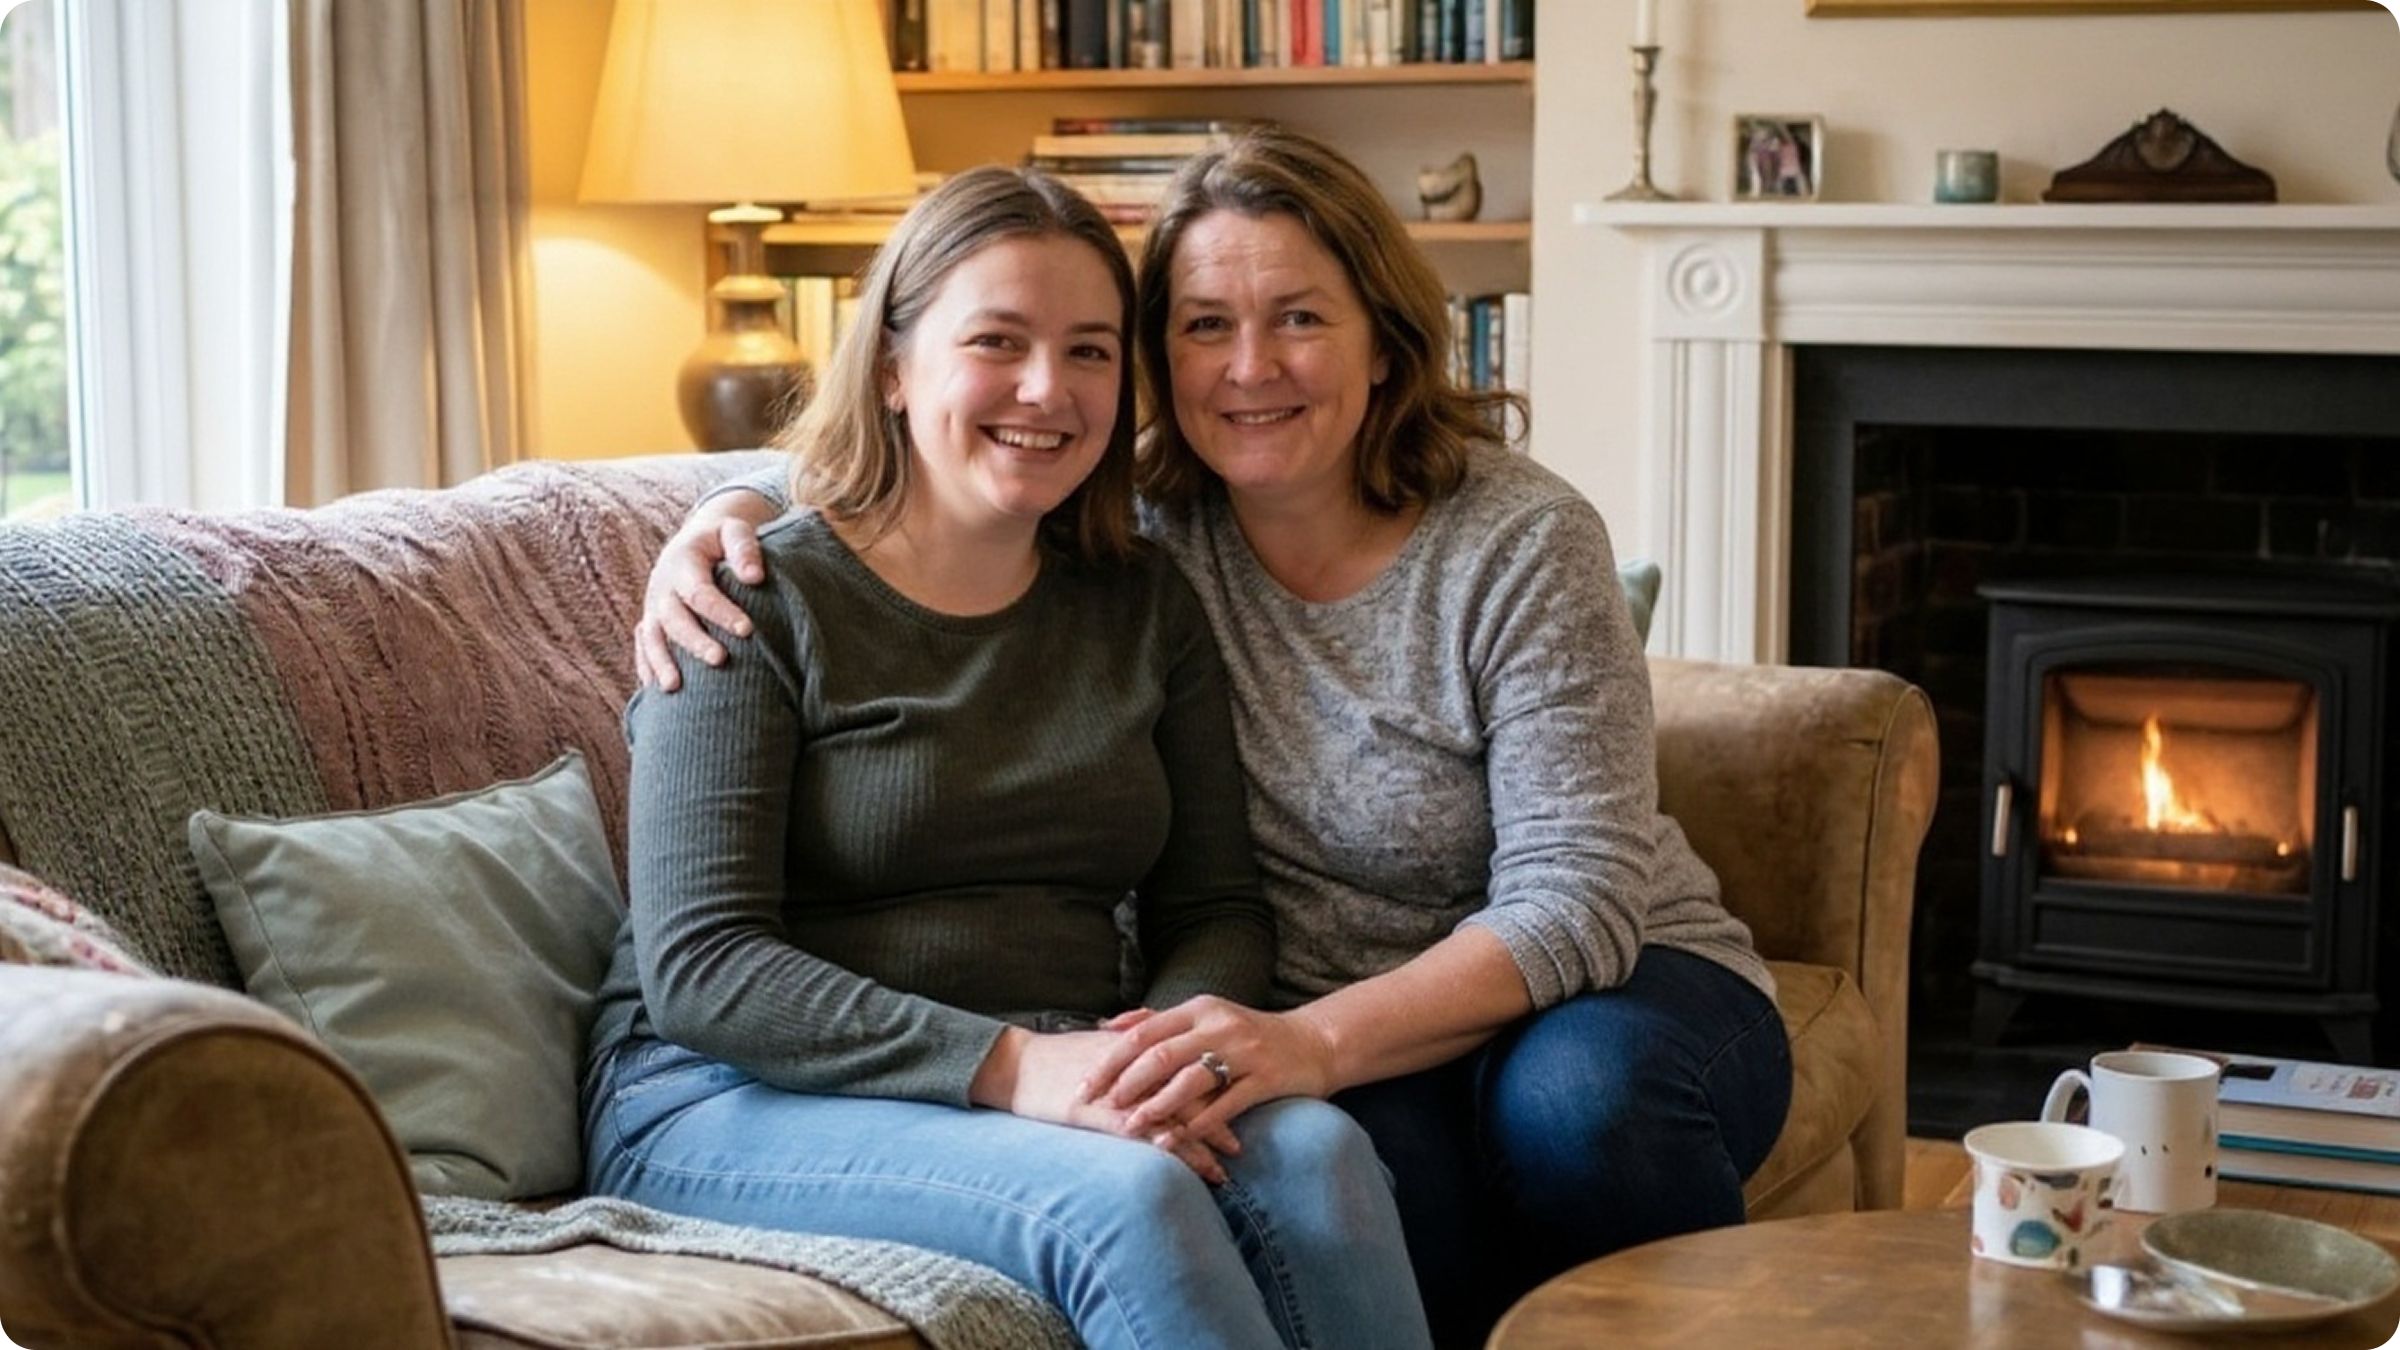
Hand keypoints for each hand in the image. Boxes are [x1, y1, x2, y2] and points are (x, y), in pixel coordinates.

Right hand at [634, 492, 778, 690]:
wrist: (696, 540)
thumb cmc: (722, 539)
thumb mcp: (734, 531)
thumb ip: (744, 548)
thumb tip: (754, 577)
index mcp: (682, 562)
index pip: (699, 591)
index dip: (721, 611)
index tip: (747, 629)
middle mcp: (662, 587)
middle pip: (673, 618)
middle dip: (694, 641)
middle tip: (720, 659)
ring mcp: (653, 607)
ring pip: (651, 637)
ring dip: (661, 662)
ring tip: (674, 687)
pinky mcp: (650, 622)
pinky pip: (643, 646)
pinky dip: (646, 666)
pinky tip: (655, 690)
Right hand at [973, 1028, 1242, 1183]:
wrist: (1013, 1065)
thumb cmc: (1053, 1060)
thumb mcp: (1098, 1048)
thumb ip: (1131, 1050)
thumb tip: (1157, 1057)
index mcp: (1138, 1047)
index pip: (1188, 1066)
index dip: (1216, 1088)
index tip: (1237, 1107)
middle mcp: (1135, 1067)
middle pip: (1189, 1092)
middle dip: (1217, 1121)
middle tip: (1240, 1145)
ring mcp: (1118, 1090)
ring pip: (1170, 1117)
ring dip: (1198, 1146)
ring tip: (1221, 1170)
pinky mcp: (1097, 1112)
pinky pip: (1139, 1132)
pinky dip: (1164, 1149)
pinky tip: (1181, 1166)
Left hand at [1080, 996, 1338, 1144]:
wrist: (1315, 1042)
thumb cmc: (1251, 1033)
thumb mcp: (1207, 1016)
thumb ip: (1159, 1020)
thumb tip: (1109, 1025)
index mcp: (1199, 1009)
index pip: (1144, 1032)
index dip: (1111, 1060)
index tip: (1084, 1085)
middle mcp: (1219, 1026)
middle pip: (1162, 1054)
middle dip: (1126, 1083)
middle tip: (1100, 1107)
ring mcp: (1245, 1053)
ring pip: (1191, 1080)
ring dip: (1157, 1106)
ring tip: (1131, 1128)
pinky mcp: (1266, 1079)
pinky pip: (1226, 1104)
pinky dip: (1197, 1125)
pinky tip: (1174, 1142)